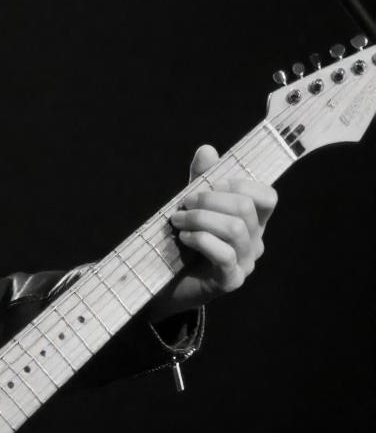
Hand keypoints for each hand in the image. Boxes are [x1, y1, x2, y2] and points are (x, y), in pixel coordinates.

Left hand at [153, 144, 277, 316]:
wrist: (165, 283)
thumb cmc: (183, 241)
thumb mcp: (191, 206)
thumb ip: (200, 180)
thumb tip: (207, 150)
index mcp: (251, 220)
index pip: (267, 196)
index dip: (240, 183)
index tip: (212, 184)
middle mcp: (254, 241)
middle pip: (245, 208)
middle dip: (209, 199)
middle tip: (184, 203)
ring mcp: (245, 262)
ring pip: (235, 228)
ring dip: (200, 218)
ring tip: (178, 221)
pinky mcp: (230, 280)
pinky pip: (224, 254)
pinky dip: (200, 239)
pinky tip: (183, 237)